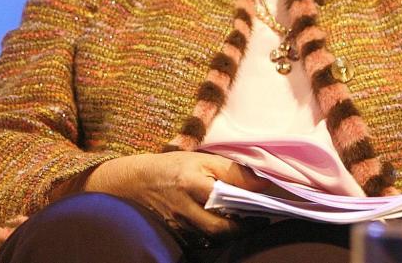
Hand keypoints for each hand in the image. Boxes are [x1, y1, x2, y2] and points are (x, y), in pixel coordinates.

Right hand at [83, 151, 267, 238]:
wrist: (134, 182)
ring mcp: (179, 226)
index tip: (267, 208)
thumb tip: (263, 182)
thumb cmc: (173, 167)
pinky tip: (224, 228)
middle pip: (222, 228)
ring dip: (232, 233)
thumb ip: (232, 170)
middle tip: (259, 221)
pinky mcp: (175, 236)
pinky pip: (201, 241)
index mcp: (193, 184)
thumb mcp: (201, 160)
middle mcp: (185, 208)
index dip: (252, 206)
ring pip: (213, 237)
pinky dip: (216, 237)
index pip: (230, 198)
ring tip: (245, 224)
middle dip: (244, 228)